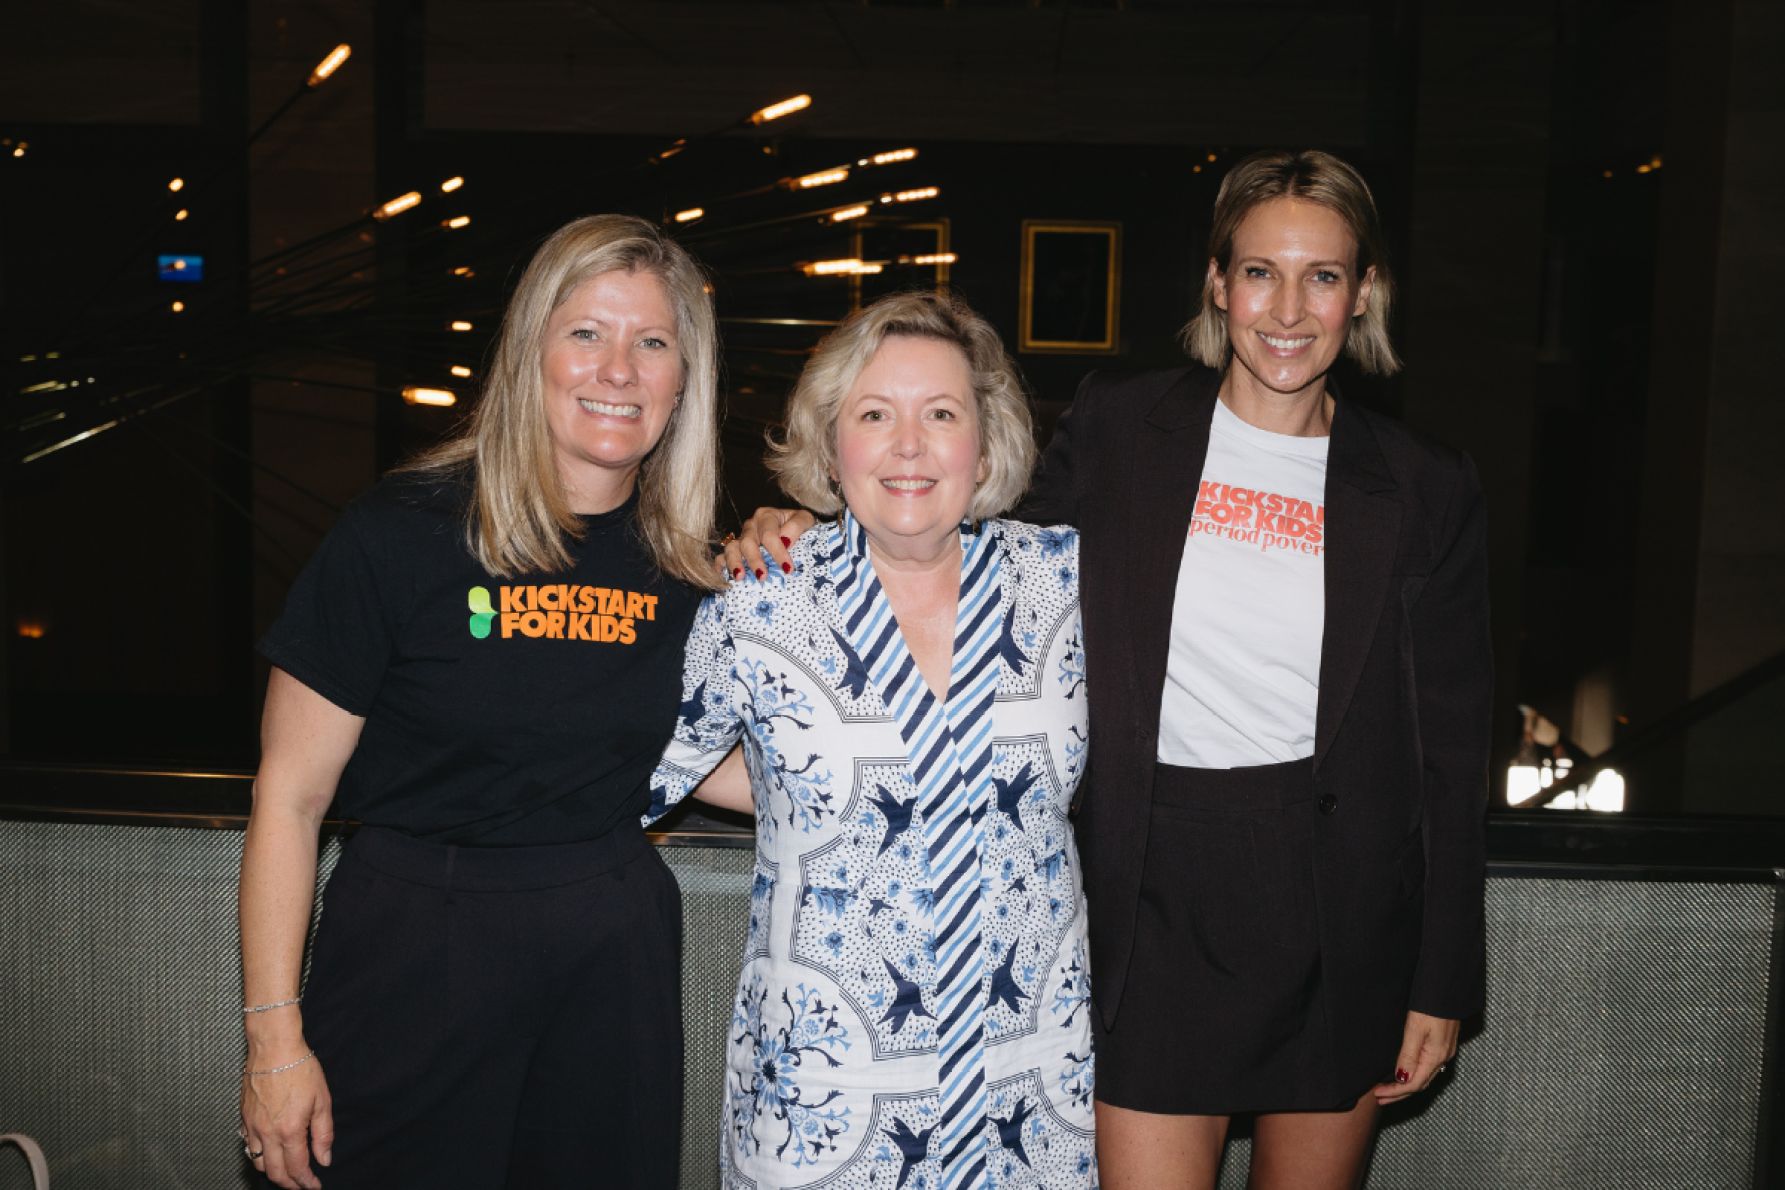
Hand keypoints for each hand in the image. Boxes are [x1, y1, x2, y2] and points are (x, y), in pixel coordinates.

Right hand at [241, 1048, 332, 1188]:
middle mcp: (267, 1133)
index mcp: (289, 1131)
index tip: (314, 1186)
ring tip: (287, 1171)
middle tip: (301, 1185)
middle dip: (289, 1184)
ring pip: (258, 1162)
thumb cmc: (300, 1069)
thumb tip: (324, 1159)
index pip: (297, 1168)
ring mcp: (252, 1126)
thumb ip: (323, 1134)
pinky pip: (247, 1145)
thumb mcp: (322, 1101)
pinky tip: (268, 1151)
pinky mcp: (244, 1117)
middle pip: (275, 1172)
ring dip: (272, 1171)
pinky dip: (257, 1155)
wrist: (274, 1048)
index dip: (306, 1182)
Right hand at [719, 507, 815, 580]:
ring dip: (734, 563)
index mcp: (766, 516)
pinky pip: (722, 557)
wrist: (794, 528)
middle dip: (754, 560)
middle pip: (748, 542)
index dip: (778, 552)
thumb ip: (797, 525)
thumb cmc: (798, 525)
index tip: (788, 568)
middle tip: (762, 577)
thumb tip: (785, 540)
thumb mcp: (804, 519)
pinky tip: (722, 576)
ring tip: (740, 578)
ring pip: (732, 548)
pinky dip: (720, 566)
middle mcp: (751, 526)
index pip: (769, 534)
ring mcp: (741, 538)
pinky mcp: (735, 550)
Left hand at [1371, 1010, 1458, 1104]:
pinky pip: (1428, 1066)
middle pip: (1420, 1084)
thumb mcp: (1416, 1029)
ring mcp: (1444, 1050)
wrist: (1448, 987)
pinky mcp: (1443, 1043)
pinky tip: (1406, 1071)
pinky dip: (1414, 1074)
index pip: (1414, 1084)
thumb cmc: (1432, 1004)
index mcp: (1436, 1056)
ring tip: (1389, 1089)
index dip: (1395, 1092)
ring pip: (1425, 1076)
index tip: (1378, 1094)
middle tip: (1381, 1098)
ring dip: (1407, 1086)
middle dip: (1400, 1094)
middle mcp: (1443, 1057)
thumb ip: (1409, 1055)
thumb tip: (1401, 1079)